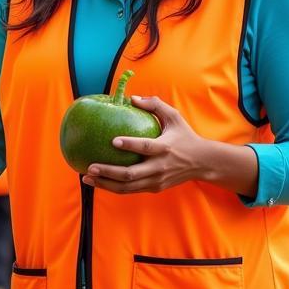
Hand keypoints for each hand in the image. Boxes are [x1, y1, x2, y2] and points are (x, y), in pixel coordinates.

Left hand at [81, 95, 210, 195]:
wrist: (202, 163)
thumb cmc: (184, 136)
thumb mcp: (174, 117)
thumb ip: (154, 105)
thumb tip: (132, 98)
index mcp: (164, 148)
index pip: (145, 147)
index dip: (129, 144)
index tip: (113, 140)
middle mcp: (159, 167)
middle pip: (130, 174)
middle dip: (108, 172)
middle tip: (90, 166)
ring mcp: (156, 180)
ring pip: (127, 187)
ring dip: (105, 184)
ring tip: (86, 177)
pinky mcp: (154, 188)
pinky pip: (130, 190)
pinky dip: (112, 187)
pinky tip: (97, 182)